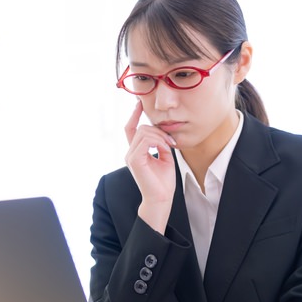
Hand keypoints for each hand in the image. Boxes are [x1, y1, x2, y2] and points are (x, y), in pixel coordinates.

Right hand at [124, 100, 176, 232]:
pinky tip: (164, 149)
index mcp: (136, 152)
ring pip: (144, 132)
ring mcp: (130, 156)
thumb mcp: (164, 157)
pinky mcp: (134, 160)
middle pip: (141, 128)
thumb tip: (161, 132)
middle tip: (171, 141)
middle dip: (159, 131)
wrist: (161, 198)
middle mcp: (130, 153)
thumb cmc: (163, 181)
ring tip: (169, 146)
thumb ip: (161, 144)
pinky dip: (158, 142)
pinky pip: (146, 140)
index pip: (130, 128)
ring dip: (160, 136)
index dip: (134, 115)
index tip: (140, 103)